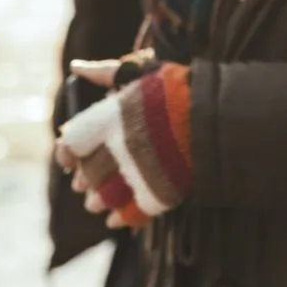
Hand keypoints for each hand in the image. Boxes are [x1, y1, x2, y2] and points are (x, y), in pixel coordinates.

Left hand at [55, 61, 193, 231]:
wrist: (220, 111)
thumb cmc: (177, 88)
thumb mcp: (141, 72)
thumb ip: (105, 72)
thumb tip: (76, 66)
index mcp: (111, 117)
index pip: (73, 142)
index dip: (66, 152)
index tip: (68, 157)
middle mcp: (122, 145)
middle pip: (89, 173)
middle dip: (84, 180)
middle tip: (82, 185)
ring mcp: (142, 171)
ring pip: (106, 196)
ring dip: (99, 201)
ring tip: (97, 202)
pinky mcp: (162, 191)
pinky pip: (132, 212)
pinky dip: (122, 218)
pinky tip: (115, 219)